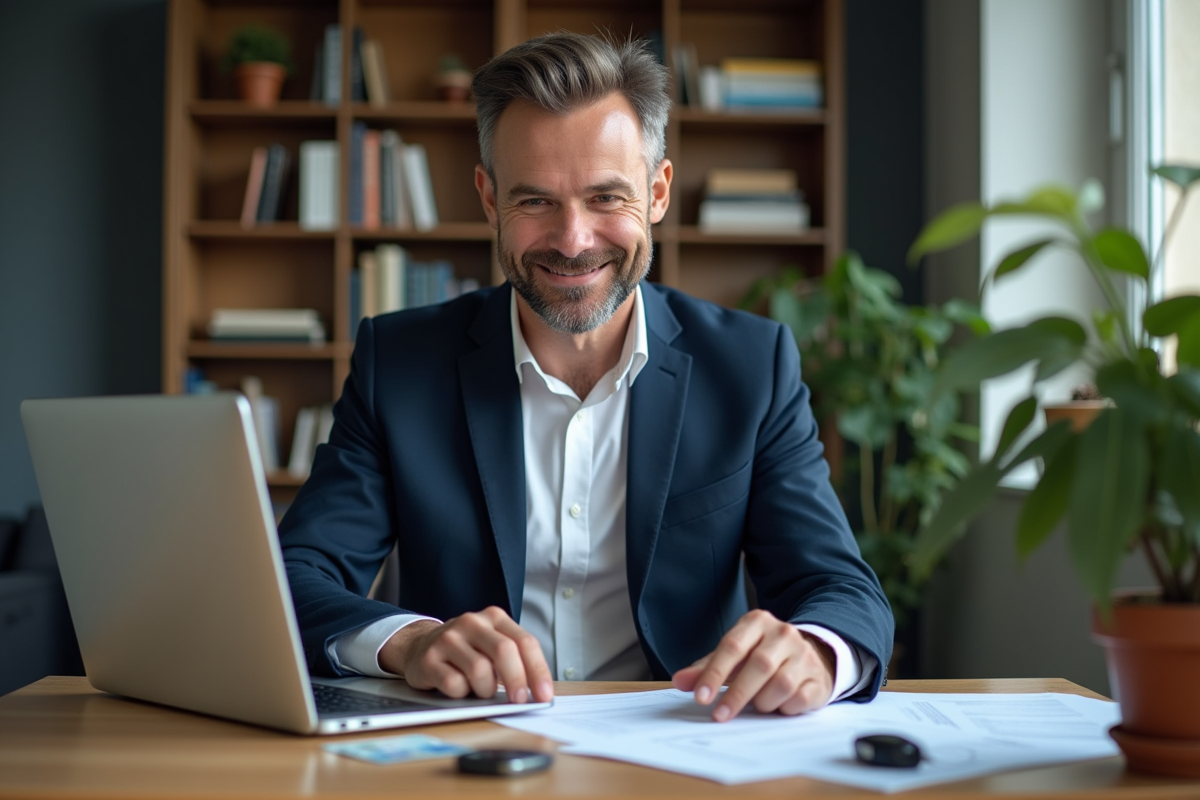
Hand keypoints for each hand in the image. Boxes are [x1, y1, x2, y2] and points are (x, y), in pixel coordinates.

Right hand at [377, 606, 553, 703]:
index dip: (538, 671)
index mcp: (494, 617)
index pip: (525, 642)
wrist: (419, 646)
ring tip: (480, 690)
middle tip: (520, 701)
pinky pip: (454, 684)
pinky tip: (458, 688)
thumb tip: (538, 692)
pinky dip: (462, 694)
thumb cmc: (465, 651)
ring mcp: (448, 639)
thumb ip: (514, 660)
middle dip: (517, 681)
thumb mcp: (491, 646)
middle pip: (504, 651)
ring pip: (480, 670)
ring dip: (485, 690)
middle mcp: (472, 623)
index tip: (545, 695)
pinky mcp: (428, 659)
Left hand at [671, 609, 834, 721]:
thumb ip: (706, 668)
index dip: (715, 673)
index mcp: (758, 622)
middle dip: (737, 694)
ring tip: (757, 704)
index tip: (701, 696)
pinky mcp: (818, 678)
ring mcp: (804, 655)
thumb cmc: (762, 656)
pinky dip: (783, 708)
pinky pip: (799, 699)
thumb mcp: (734, 656)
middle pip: (759, 665)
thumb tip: (679, 681)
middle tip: (720, 715)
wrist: (810, 656)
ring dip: (763, 701)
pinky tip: (778, 705)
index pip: (732, 646)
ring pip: (781, 684)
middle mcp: (783, 634)